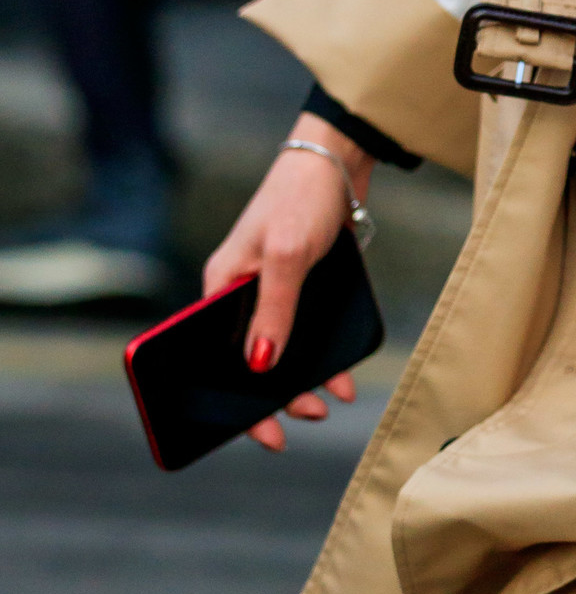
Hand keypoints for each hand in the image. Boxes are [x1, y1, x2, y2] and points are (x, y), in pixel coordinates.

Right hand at [203, 113, 373, 449]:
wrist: (337, 160)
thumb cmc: (301, 199)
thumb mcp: (286, 256)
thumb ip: (273, 311)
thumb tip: (260, 366)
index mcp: (220, 289)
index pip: (214, 358)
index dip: (235, 401)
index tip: (262, 433)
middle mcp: (241, 295)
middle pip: (250, 362)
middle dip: (278, 397)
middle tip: (309, 415)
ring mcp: (272, 292)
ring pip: (282, 352)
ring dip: (305, 381)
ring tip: (329, 400)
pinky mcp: (301, 286)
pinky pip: (307, 334)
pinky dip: (325, 358)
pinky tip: (343, 376)